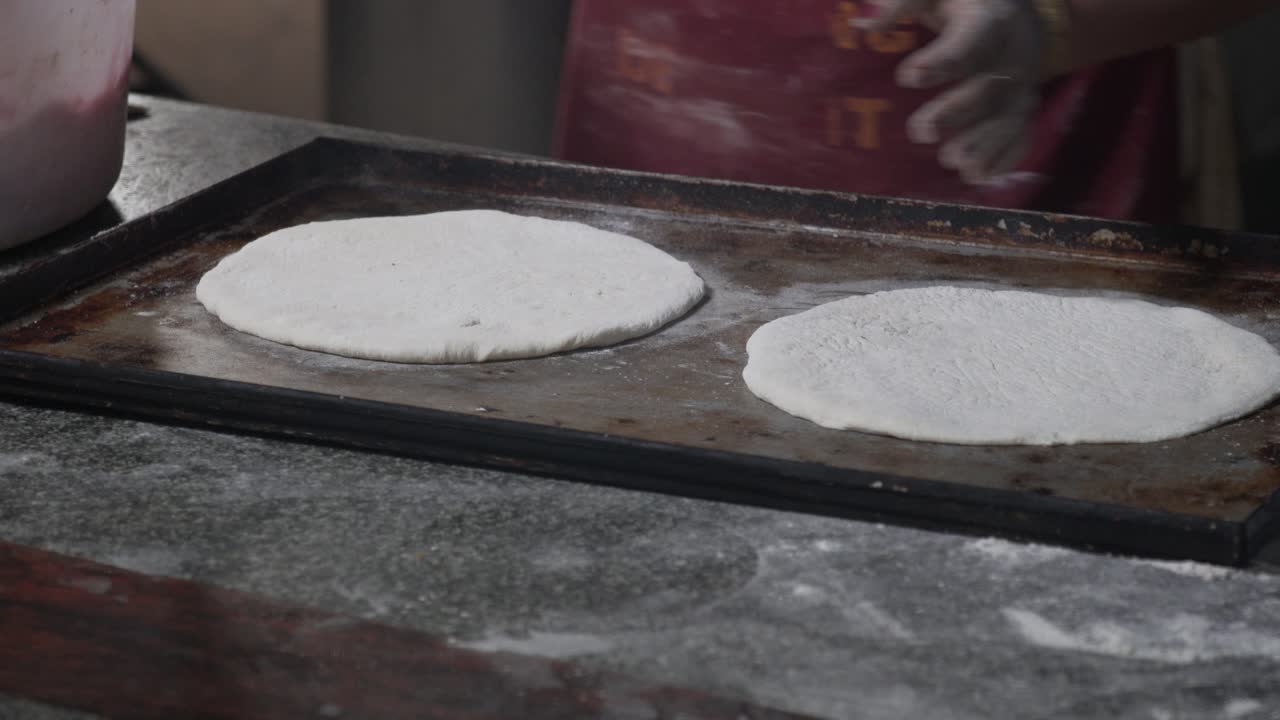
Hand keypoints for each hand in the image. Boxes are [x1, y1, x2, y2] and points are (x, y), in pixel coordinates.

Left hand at [859, 0, 1049, 183]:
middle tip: (919, 132)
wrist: (1018, 12)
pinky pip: (1023, 133)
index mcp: (990, 19)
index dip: (944, 61)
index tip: (906, 77)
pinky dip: (1004, 157)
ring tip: (951, 161)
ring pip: (1011, 116)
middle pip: (990, 86)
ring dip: (984, 143)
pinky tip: (979, 176)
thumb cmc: (961, 2)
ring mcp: (1024, 82)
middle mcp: (1014, 53)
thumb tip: (869, 24)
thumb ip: (904, 2)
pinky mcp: (1026, 105)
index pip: (973, 40)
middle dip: (956, 111)